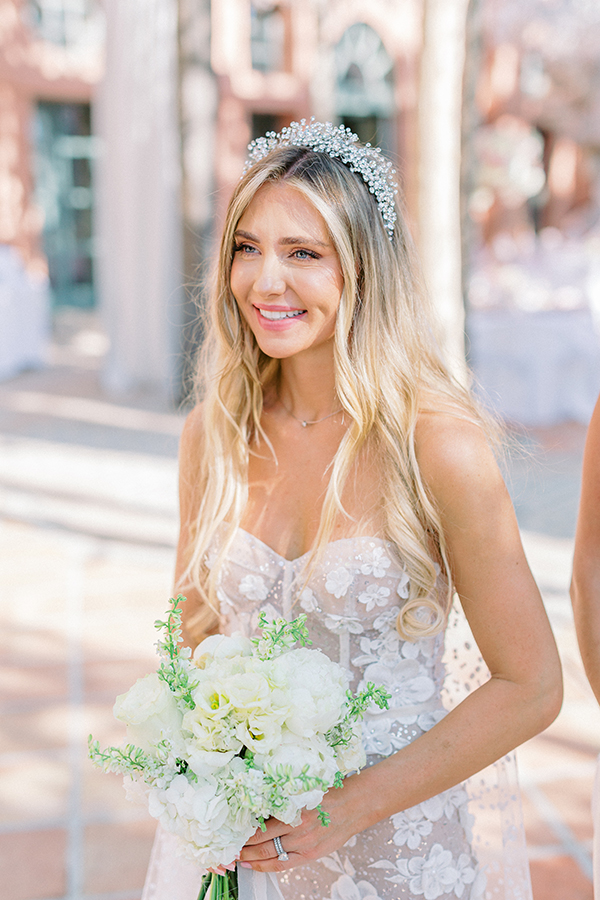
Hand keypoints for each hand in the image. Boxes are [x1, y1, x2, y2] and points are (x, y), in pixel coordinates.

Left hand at [238, 777, 363, 871]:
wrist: (354, 804)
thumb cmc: (329, 793)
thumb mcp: (303, 790)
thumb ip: (283, 800)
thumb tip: (258, 805)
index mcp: (293, 809)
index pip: (260, 825)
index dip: (243, 832)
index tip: (230, 832)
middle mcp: (297, 828)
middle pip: (261, 843)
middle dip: (242, 848)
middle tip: (227, 849)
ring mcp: (304, 844)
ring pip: (269, 855)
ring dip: (250, 858)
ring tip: (237, 858)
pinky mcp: (311, 854)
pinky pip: (284, 865)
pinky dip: (267, 866)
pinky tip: (255, 865)